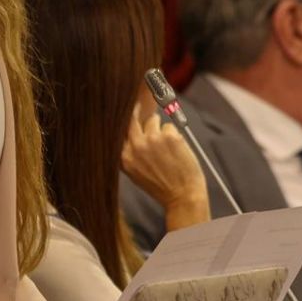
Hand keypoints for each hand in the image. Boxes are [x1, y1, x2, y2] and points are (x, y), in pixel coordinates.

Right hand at [121, 108, 209, 230]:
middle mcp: (136, 146)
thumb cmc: (161, 185)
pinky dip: (174, 135)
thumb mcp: (135, 172)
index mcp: (124, 157)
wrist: (182, 195)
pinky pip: (169, 126)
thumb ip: (130, 152)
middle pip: (133, 119)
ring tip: (167, 146)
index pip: (119, 129)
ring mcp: (153, 139)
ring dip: (160, 128)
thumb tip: (130, 130)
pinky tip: (176, 150)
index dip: (125, 119)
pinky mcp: (169, 136)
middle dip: (137, 110)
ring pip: (153, 120)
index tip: (126, 110)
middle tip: (140, 104)